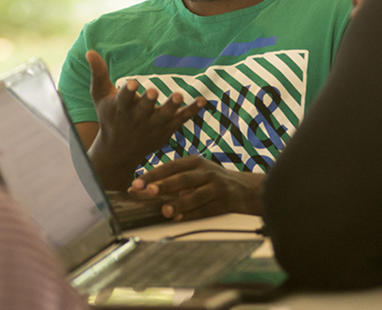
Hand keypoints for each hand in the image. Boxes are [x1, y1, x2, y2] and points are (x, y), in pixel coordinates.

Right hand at [85, 50, 205, 189]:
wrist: (118, 151)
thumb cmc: (109, 117)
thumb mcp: (100, 97)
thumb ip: (98, 73)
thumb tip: (90, 51)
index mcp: (120, 108)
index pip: (123, 99)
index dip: (128, 92)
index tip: (132, 83)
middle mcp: (136, 118)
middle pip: (143, 110)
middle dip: (147, 102)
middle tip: (153, 92)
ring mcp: (152, 126)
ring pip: (163, 116)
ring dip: (171, 107)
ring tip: (178, 95)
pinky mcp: (166, 131)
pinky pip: (181, 120)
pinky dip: (192, 111)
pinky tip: (202, 101)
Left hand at [128, 156, 264, 221]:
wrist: (245, 189)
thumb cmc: (212, 181)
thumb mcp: (195, 173)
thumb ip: (172, 179)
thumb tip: (141, 189)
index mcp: (195, 162)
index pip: (171, 167)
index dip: (153, 175)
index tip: (136, 184)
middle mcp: (207, 172)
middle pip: (183, 179)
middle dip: (164, 185)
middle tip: (148, 192)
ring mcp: (217, 187)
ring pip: (196, 195)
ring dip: (179, 203)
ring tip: (164, 210)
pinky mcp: (225, 202)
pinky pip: (207, 209)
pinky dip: (193, 214)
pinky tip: (180, 218)